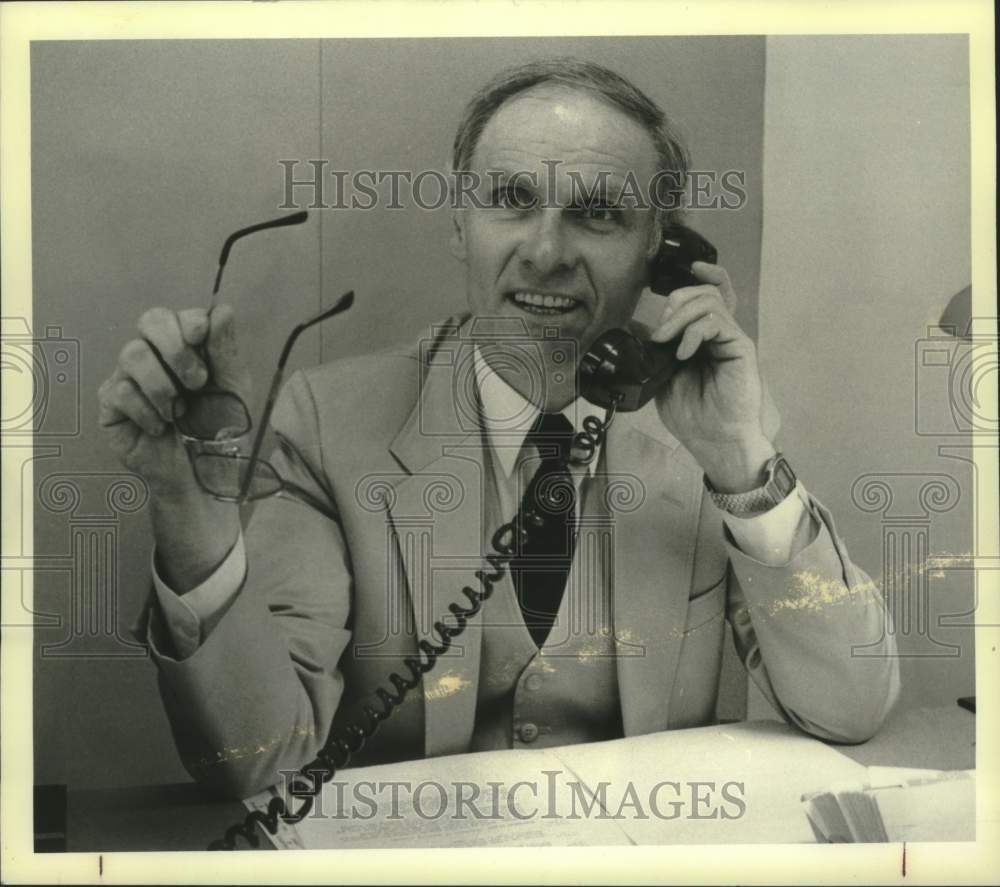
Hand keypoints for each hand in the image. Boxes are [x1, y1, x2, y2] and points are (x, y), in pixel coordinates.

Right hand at [98, 304, 247, 494]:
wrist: (202, 476)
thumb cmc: (219, 430)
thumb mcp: (233, 389)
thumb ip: (226, 350)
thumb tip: (222, 309)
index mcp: (185, 347)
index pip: (175, 315)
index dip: (187, 322)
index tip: (201, 338)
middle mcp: (154, 356)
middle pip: (149, 321)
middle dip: (175, 348)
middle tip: (197, 382)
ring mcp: (128, 378)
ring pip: (132, 354)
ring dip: (164, 386)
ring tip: (180, 413)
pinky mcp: (110, 406)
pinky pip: (119, 391)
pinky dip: (147, 412)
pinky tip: (160, 428)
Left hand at [649, 262, 774, 492]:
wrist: (715, 441)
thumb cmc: (693, 415)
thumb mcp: (661, 377)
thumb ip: (651, 350)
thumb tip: (632, 326)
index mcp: (706, 337)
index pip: (710, 294)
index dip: (702, 275)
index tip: (683, 269)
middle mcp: (721, 334)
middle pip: (705, 291)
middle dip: (676, 300)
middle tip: (659, 330)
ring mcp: (732, 339)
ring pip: (710, 301)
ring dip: (680, 315)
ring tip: (665, 341)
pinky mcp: (741, 348)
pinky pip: (717, 322)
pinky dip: (694, 331)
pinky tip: (683, 352)